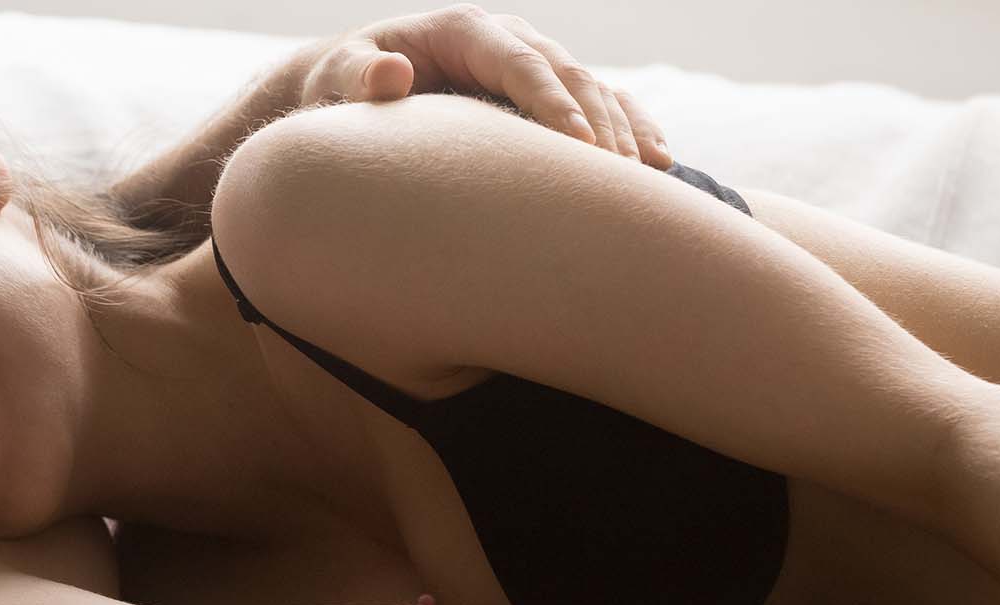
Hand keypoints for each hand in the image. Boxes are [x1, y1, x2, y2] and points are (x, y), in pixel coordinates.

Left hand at [292, 5, 671, 167]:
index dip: (551, 102)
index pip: (519, 63)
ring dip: (623, 132)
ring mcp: (530, 62)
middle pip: (567, 76)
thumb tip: (390, 75)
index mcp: (464, 30)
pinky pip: (599, 105)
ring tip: (647, 180)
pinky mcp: (542, 89)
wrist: (355, 83)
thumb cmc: (344, 83)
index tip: (577, 145)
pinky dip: (631, 128)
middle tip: (620, 179)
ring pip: (592, 90)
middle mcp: (506, 39)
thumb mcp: (338, 77)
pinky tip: (661, 163)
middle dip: (597, 124)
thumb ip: (358, 77)